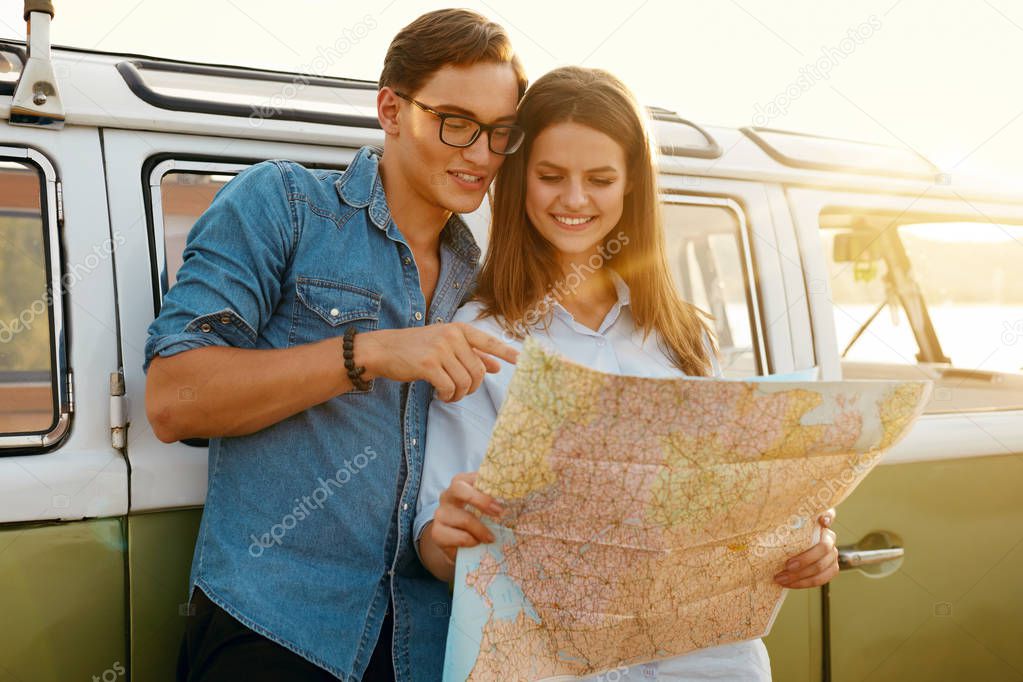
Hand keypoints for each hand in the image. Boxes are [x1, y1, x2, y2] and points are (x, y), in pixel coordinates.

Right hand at [357, 323, 517, 401]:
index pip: (489, 341)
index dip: (506, 352)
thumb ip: (472, 354)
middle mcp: (451, 336)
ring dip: (459, 394)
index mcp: (459, 329)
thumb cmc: (417, 348)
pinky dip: (448, 396)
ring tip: (449, 394)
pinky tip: (440, 394)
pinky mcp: (428, 364)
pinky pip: (449, 387)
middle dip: (472, 387)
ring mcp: (440, 349)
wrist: (384, 349)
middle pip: (478, 370)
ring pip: (465, 381)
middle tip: (460, 392)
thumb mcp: (446, 345)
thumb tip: (498, 366)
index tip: (522, 360)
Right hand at [426, 472, 502, 563]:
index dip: (490, 484)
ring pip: (464, 519)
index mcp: (461, 482)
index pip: (474, 476)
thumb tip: (520, 490)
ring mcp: (440, 513)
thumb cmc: (475, 519)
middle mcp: (447, 494)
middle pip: (459, 489)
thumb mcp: (485, 506)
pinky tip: (476, 543)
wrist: (455, 544)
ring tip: (491, 538)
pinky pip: (459, 537)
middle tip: (499, 512)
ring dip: (481, 530)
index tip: (506, 496)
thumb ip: (495, 498)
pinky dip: (471, 541)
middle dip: (481, 500)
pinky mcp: (437, 532)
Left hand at [774, 508, 837, 587]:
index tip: (822, 521)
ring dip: (802, 575)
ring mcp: (832, 552)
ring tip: (782, 578)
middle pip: (824, 547)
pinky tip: (790, 584)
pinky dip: (806, 583)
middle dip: (806, 558)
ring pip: (823, 565)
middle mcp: (828, 535)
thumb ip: (778, 520)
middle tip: (787, 565)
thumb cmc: (781, 537)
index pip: (828, 513)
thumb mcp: (778, 526)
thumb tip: (759, 511)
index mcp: (817, 522)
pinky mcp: (831, 567)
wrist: (785, 554)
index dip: (828, 516)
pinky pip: (823, 578)